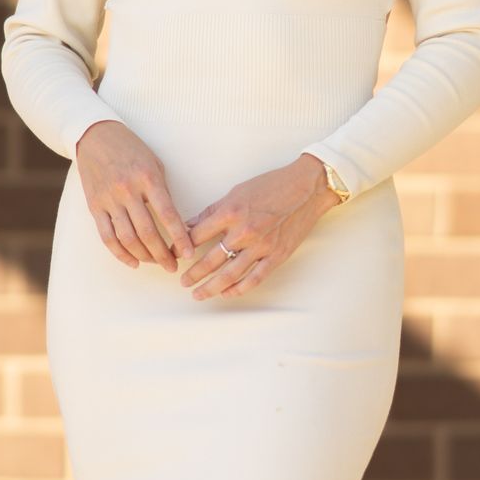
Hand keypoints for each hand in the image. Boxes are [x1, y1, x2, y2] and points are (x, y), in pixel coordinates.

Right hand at [74, 119, 195, 271]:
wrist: (95, 136)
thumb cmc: (131, 149)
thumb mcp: (154, 164)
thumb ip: (162, 192)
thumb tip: (174, 224)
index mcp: (148, 178)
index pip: (168, 215)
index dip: (180, 238)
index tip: (188, 254)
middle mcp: (128, 190)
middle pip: (148, 233)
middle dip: (163, 255)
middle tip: (173, 267)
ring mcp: (109, 200)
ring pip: (128, 238)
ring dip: (144, 257)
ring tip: (156, 263)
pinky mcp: (94, 206)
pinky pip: (107, 237)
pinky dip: (121, 253)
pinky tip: (133, 262)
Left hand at [180, 154, 340, 302]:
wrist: (307, 189)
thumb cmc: (272, 185)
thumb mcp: (237, 191)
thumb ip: (213, 211)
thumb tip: (190, 226)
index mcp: (231, 212)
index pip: (197, 235)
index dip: (181, 247)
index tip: (173, 255)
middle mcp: (244, 232)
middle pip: (210, 260)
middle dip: (193, 274)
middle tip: (182, 282)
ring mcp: (261, 246)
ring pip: (230, 275)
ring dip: (211, 287)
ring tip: (198, 294)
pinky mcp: (277, 256)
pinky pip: (254, 278)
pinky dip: (239, 289)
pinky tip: (227, 293)